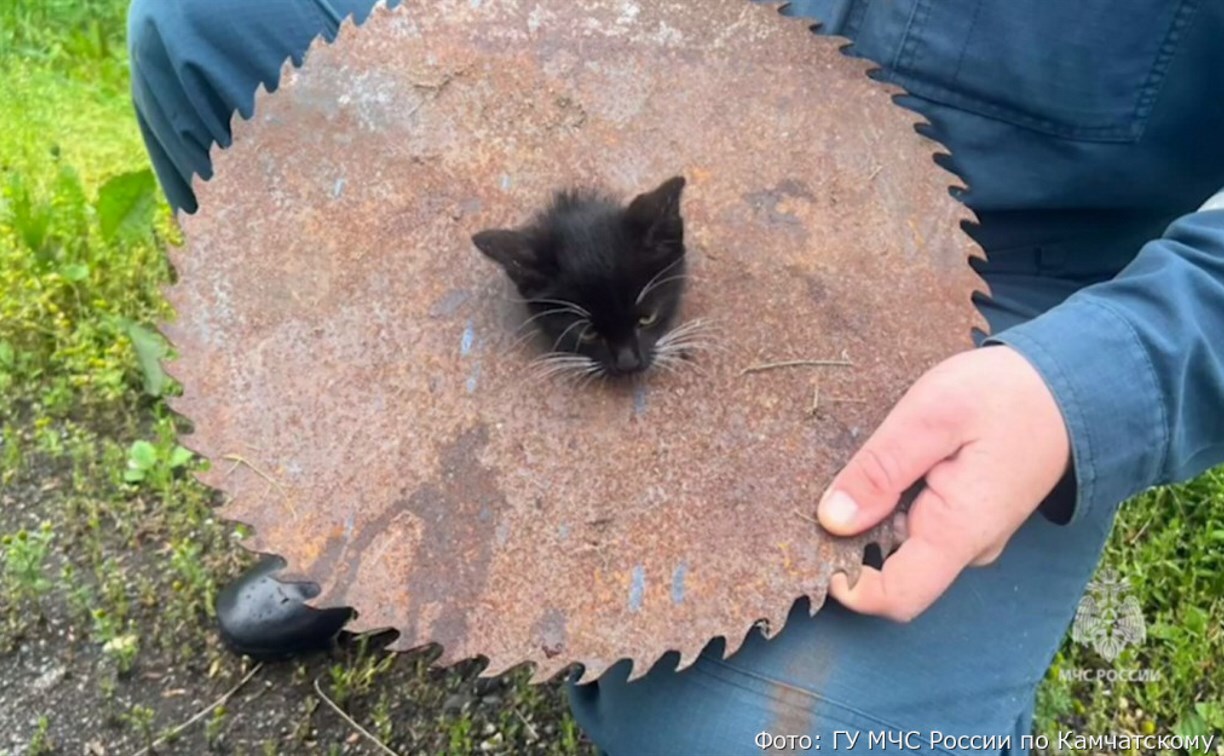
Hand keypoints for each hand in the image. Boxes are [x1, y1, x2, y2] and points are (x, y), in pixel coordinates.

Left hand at [817, 345, 1070, 620]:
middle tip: (832, 482)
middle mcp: (966, 547)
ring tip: (864, 464)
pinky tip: (888, 465)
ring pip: (903, 547)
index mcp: (958, 532)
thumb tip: (831, 520)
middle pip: (892, 573)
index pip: (896, 598)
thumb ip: (881, 469)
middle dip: (852, 540)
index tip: (817, 539)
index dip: (848, 584)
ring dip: (872, 517)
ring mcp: (969, 535)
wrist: (1075, 384)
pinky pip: (919, 526)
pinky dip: (892, 504)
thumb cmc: (1005, 395)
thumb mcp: (932, 416)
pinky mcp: (968, 517)